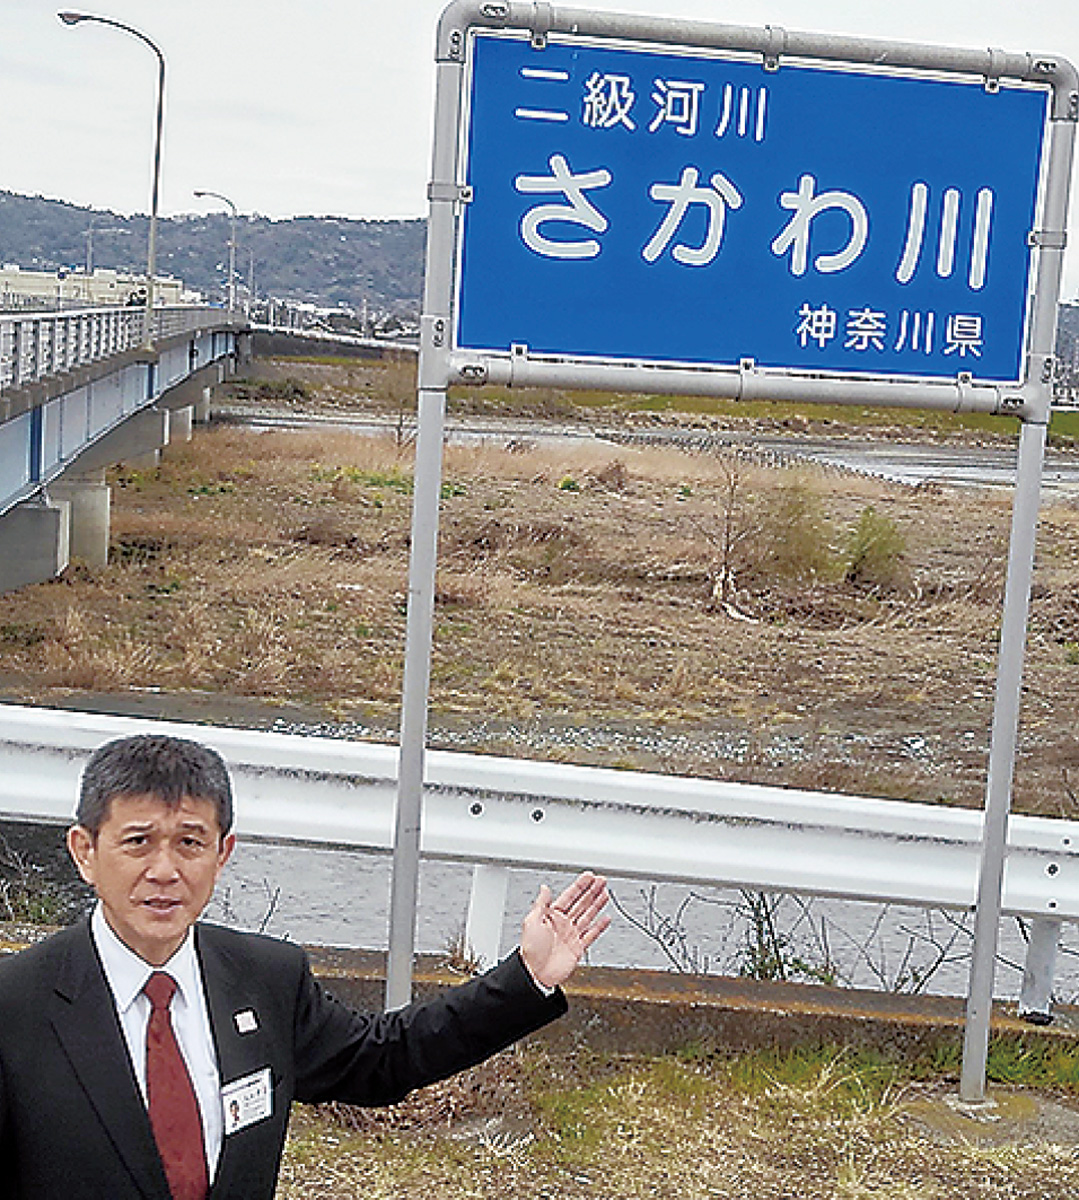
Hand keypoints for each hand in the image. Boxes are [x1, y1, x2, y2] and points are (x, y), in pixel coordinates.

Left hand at [519, 871, 609, 989]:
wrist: (536, 975)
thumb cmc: (530, 951)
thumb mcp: (532, 923)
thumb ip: (540, 904)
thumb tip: (544, 888)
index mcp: (552, 916)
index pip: (569, 896)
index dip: (580, 886)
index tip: (589, 877)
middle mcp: (563, 924)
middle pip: (581, 903)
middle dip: (592, 891)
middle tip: (602, 881)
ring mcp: (571, 935)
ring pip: (588, 916)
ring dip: (597, 904)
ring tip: (605, 893)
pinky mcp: (578, 948)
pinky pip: (591, 934)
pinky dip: (600, 926)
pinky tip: (606, 918)